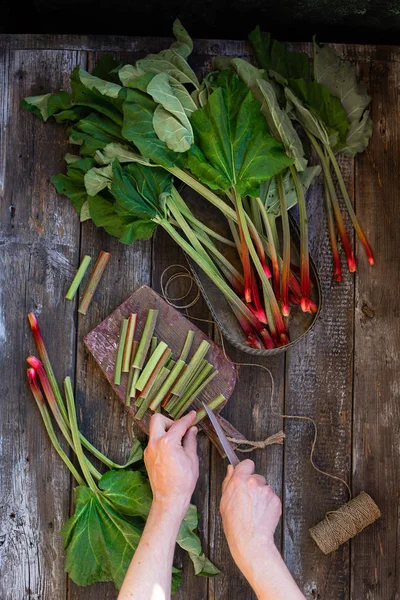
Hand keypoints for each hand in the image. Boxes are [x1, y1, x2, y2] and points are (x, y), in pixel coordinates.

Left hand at [144, 411, 198, 519]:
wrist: (169, 499)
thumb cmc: (182, 482)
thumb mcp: (192, 459)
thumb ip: (190, 440)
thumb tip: (192, 430)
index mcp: (167, 442)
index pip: (179, 424)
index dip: (188, 418)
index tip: (192, 416)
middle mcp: (154, 443)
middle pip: (158, 419)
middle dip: (170, 420)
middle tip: (180, 429)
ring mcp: (149, 450)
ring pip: (154, 430)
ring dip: (166, 431)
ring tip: (178, 441)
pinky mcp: (147, 456)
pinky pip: (153, 441)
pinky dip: (162, 440)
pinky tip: (172, 450)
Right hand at [220, 459, 281, 581]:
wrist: (251, 541)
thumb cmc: (235, 525)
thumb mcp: (224, 502)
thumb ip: (228, 482)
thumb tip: (231, 469)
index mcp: (239, 480)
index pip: (247, 463)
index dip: (246, 470)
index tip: (246, 476)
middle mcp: (254, 482)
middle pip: (257, 477)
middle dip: (254, 486)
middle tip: (249, 501)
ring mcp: (266, 490)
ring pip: (265, 488)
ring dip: (262, 496)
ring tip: (255, 511)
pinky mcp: (276, 500)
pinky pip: (272, 498)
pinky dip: (269, 504)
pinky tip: (262, 515)